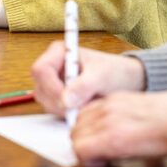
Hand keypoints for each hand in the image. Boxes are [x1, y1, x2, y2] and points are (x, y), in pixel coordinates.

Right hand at [32, 43, 146, 117]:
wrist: (125, 82)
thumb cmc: (115, 71)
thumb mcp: (102, 75)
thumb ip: (84, 86)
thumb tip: (65, 100)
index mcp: (59, 52)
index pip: (41, 70)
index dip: (50, 87)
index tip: (67, 100)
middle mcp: (53, 67)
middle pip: (41, 88)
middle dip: (59, 101)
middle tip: (81, 106)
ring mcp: (54, 84)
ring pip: (46, 102)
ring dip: (65, 109)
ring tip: (88, 103)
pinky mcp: (58, 98)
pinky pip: (55, 110)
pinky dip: (68, 113)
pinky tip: (85, 108)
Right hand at [70, 90, 166, 165]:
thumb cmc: (162, 141)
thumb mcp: (133, 157)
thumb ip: (109, 155)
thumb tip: (95, 159)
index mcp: (112, 138)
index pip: (78, 148)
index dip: (83, 159)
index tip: (94, 163)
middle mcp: (107, 120)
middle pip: (75, 132)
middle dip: (80, 144)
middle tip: (95, 153)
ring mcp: (110, 106)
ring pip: (80, 118)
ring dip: (83, 129)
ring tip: (98, 138)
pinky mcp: (115, 97)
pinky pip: (92, 107)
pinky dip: (92, 116)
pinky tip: (104, 124)